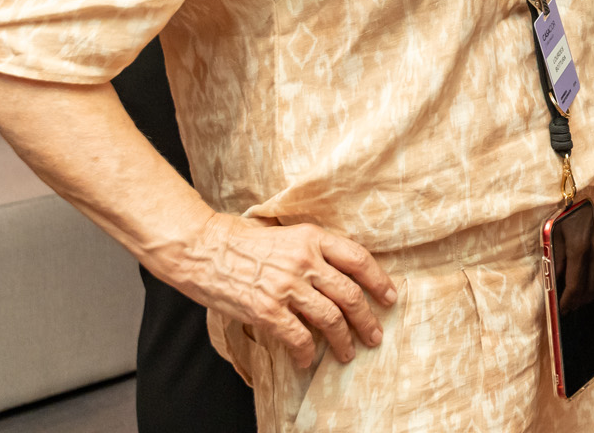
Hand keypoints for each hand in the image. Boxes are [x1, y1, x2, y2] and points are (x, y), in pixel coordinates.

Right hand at [169, 212, 396, 366]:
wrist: (203, 249)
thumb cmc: (241, 240)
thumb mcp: (286, 233)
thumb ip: (313, 249)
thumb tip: (339, 273)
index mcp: (313, 238)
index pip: (359, 259)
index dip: (379, 281)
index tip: (390, 297)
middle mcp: (305, 261)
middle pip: (350, 294)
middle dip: (367, 319)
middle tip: (374, 335)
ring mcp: (287, 286)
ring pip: (331, 318)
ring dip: (344, 340)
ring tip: (348, 353)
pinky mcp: (267, 309)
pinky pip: (298, 337)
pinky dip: (308, 352)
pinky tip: (308, 360)